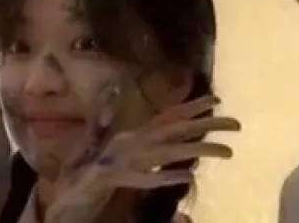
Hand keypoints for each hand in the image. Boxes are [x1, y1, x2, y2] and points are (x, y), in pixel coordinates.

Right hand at [45, 95, 239, 222]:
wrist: (61, 199)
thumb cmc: (91, 180)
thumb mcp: (120, 162)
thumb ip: (137, 149)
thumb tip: (152, 136)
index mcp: (132, 137)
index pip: (166, 119)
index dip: (191, 108)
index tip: (218, 101)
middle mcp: (128, 142)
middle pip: (173, 130)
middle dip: (205, 124)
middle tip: (237, 124)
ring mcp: (119, 159)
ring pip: (164, 152)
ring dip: (196, 150)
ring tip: (227, 152)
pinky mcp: (109, 179)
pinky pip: (141, 179)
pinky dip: (162, 177)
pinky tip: (187, 176)